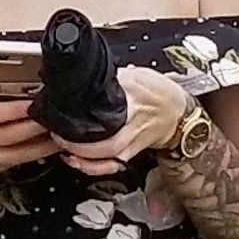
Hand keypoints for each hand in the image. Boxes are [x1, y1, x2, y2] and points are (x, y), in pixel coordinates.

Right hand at [0, 53, 61, 188]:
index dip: (17, 110)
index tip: (36, 102)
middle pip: (8, 137)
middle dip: (35, 128)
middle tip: (56, 117)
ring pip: (13, 157)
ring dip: (38, 147)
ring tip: (58, 135)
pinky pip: (8, 165)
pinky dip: (27, 157)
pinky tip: (42, 147)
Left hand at [50, 65, 196, 176]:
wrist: (178, 112)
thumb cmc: (159, 92)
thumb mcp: (136, 75)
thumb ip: (114, 76)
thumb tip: (88, 71)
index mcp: (134, 101)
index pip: (112, 106)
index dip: (88, 110)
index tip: (66, 106)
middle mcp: (133, 125)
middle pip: (108, 143)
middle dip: (80, 144)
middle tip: (59, 135)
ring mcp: (133, 142)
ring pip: (110, 159)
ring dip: (85, 160)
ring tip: (65, 151)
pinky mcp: (131, 152)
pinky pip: (112, 165)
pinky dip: (93, 167)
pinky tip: (78, 162)